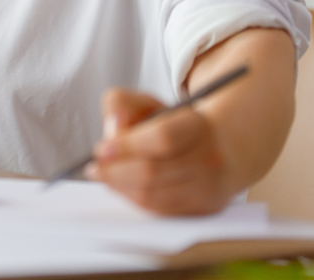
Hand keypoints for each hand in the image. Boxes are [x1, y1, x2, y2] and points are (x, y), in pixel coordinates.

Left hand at [85, 87, 230, 214]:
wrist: (220, 147)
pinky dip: (134, 199)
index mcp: (197, 125)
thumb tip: (112, 128)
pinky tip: (122, 187)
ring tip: (103, 176)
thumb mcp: (147, 102)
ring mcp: (209, 187)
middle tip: (93, 167)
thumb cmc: (174, 124)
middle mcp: (209, 158)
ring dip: (120, 187)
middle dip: (115, 171)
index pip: (161, 138)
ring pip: (154, 196)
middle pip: (153, 172)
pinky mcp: (204, 210)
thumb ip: (121, 104)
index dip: (127, 145)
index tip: (100, 149)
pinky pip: (159, 210)